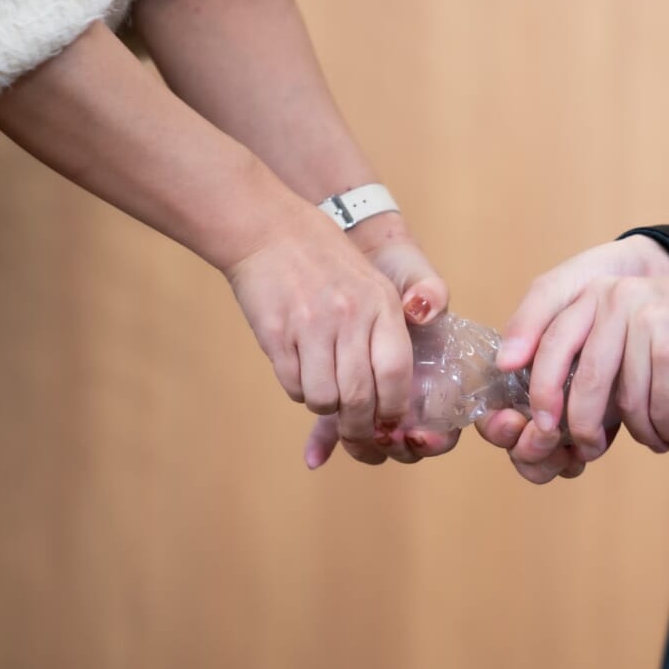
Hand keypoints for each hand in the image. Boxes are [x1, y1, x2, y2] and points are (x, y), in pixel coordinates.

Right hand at [302, 213, 459, 466]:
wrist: (271, 230)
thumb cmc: (328, 262)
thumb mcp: (375, 284)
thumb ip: (388, 332)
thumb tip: (394, 394)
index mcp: (382, 305)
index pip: (397, 372)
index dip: (395, 409)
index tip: (391, 424)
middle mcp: (350, 316)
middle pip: (361, 396)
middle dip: (360, 430)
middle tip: (357, 437)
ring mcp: (312, 325)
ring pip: (325, 398)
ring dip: (326, 409)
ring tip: (327, 397)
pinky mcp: (277, 333)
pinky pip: (293, 385)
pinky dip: (299, 391)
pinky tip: (302, 375)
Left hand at [477, 235, 668, 482]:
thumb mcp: (626, 329)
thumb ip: (590, 355)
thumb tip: (548, 413)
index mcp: (596, 294)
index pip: (552, 341)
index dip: (540, 386)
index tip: (538, 423)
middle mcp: (617, 300)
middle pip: (585, 380)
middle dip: (583, 426)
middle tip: (589, 450)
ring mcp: (648, 321)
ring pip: (626, 401)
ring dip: (639, 431)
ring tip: (653, 438)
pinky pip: (657, 408)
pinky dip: (664, 429)